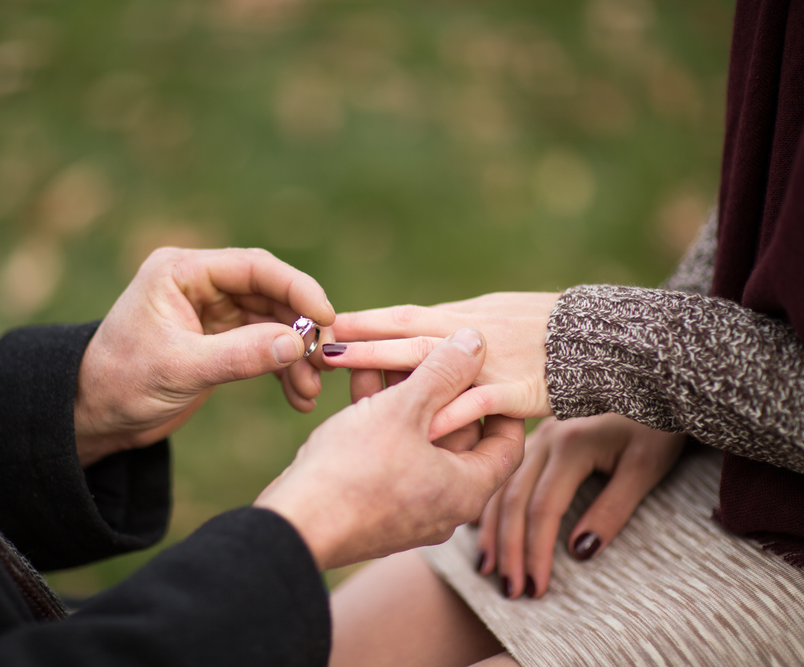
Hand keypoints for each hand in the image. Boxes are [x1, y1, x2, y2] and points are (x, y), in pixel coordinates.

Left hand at [74, 247, 334, 466]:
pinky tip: (297, 396)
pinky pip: (264, 346)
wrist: (94, 416)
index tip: (326, 316)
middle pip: (271, 293)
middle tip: (325, 359)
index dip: (296, 288)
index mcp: (182, 271)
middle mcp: (201, 284)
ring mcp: (213, 312)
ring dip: (296, 355)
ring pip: (273, 323)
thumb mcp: (180, 369)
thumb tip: (298, 343)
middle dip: (301, 327)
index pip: (253, 267)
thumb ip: (240, 355)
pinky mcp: (220, 340)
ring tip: (309, 390)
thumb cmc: (121, 382)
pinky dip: (283, 369)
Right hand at [255, 328, 524, 569]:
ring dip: (405, 397)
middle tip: (425, 347)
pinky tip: (361, 379)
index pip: (507, 442)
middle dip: (439, 387)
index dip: (499, 400)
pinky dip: (382, 420)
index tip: (485, 367)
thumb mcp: (403, 410)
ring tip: (384, 354)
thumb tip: (476, 341)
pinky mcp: (375, 506)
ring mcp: (408, 509)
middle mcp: (445, 505)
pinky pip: (391, 455)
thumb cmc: (354, 471)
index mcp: (467, 489)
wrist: (294, 525)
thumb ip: (442, 371)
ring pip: (418, 441)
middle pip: (458, 436)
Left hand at [324, 292, 559, 438]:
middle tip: (319, 346)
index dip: (364, 321)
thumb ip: (453, 328)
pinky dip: (452, 413)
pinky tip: (423, 426)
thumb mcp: (493, 315)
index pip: (403, 317)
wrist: (601, 337)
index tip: (326, 324)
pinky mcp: (518, 391)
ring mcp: (492, 363)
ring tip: (350, 375)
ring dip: (389, 366)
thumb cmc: (544, 326)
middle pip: (406, 335)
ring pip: (433, 362)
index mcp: (461, 317)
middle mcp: (470, 334)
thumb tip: (416, 330)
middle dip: (361, 342)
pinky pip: (479, 403)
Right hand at [476, 414, 684, 598]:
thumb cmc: (658, 425)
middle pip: (514, 500)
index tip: (537, 588)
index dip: (536, 551)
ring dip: (492, 530)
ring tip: (488, 568)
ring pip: (502, 487)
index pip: (543, 508)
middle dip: (509, 549)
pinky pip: (505, 475)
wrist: (657, 381)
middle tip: (510, 590)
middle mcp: (545, 439)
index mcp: (570, 445)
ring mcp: (538, 436)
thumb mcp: (647, 467)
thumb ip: (613, 509)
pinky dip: (491, 504)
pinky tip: (481, 527)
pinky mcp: (539, 437)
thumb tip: (578, 552)